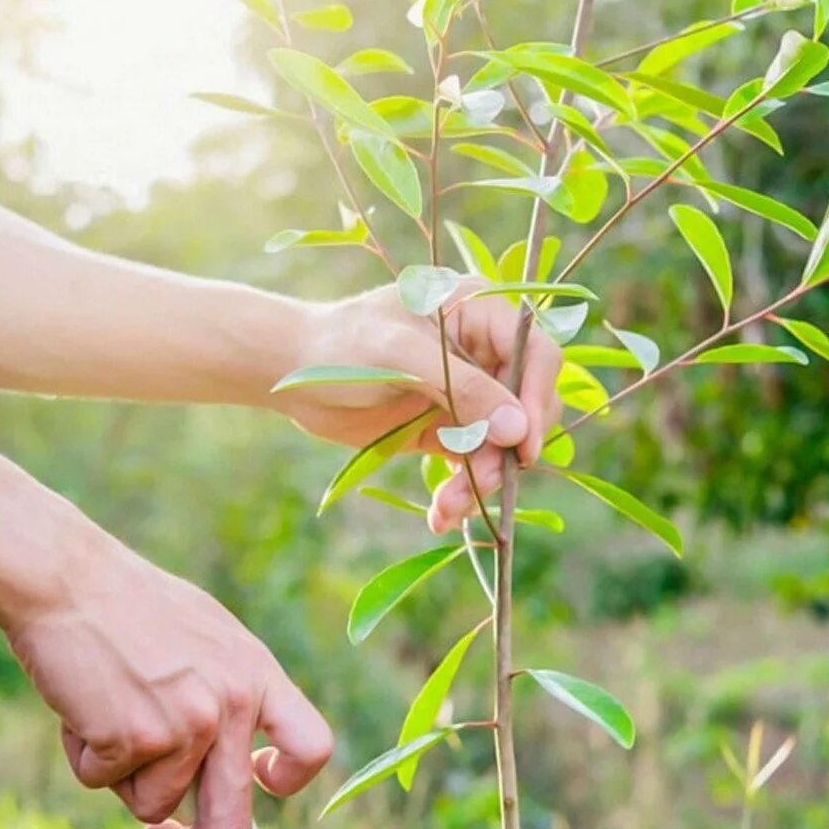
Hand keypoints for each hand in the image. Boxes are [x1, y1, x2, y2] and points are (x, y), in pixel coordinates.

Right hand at [7, 534, 333, 828]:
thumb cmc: (130, 606)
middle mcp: (233, 705)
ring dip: (121, 774)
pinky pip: (103, 782)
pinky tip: (81, 704)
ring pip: (152, 804)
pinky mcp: (134, 738)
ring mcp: (187, 724)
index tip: (258, 784)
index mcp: (258, 676)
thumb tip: (232, 765)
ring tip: (106, 708)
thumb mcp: (208, 639)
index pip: (312, 747)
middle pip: (234, 823)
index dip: (289, 781)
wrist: (67, 579)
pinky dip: (84, 756)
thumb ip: (226, 694)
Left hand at [270, 282, 563, 533]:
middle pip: (526, 407)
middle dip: (506, 451)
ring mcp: (468, 395)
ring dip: (481, 481)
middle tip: (482, 483)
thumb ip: (464, 388)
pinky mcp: (448, 430)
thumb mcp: (401, 357)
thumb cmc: (341, 346)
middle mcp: (482, 354)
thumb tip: (518, 430)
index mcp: (479, 313)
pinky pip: (472, 466)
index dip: (538, 398)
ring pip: (501, 445)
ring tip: (447, 507)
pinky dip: (461, 493)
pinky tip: (440, 516)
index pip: (536, 353)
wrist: (290, 375)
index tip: (525, 445)